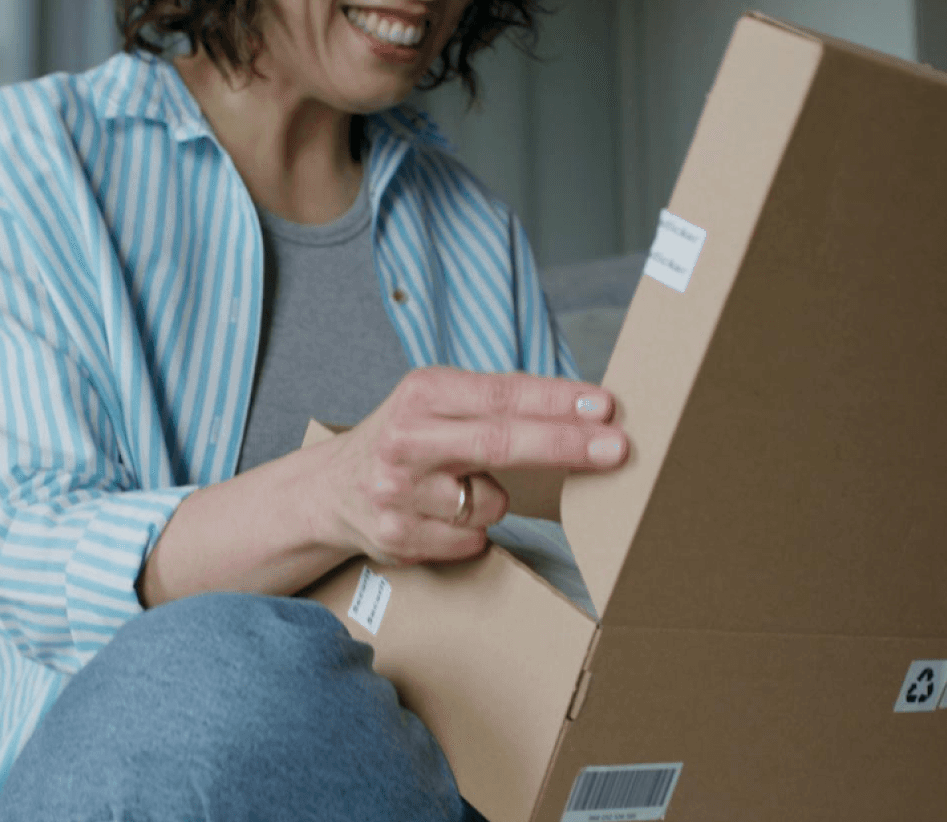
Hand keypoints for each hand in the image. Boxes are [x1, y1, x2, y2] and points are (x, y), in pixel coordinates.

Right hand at [315, 367, 626, 565]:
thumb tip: (585, 415)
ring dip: (495, 501)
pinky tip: (440, 518)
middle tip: (616, 448)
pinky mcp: (397, 537)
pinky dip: (470, 533)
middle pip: (499, 443)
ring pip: (492, 505)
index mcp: (423, 393)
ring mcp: (399, 491)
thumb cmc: (408, 439)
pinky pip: (471, 542)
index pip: (501, 395)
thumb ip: (497, 406)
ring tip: (458, 490)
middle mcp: (407, 438)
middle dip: (564, 445)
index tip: (605, 405)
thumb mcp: (438, 402)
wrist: (330, 491)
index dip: (556, 401)